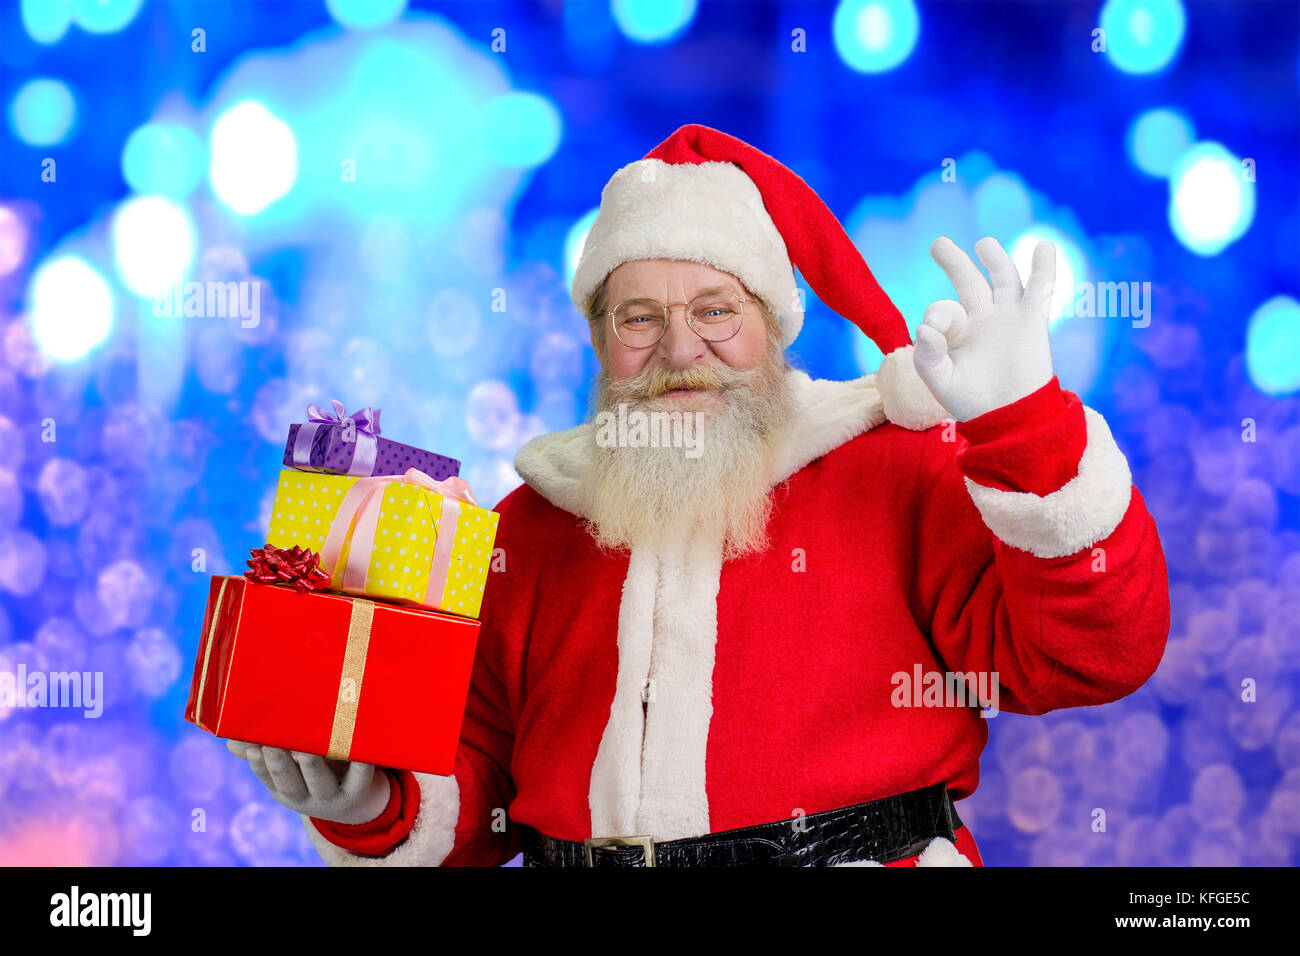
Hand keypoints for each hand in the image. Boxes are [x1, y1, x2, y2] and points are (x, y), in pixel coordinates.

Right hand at [226, 739, 391, 824]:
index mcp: (285, 790)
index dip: (258, 764)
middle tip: (271, 746)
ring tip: (304, 750)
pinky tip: (358, 753)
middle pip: (290, 784)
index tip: (252, 746)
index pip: (267, 778)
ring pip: (320, 782)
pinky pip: (359, 779)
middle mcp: (306, 797)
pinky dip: (359, 767)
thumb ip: (265, 751)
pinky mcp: (359, 790)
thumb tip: (231, 739)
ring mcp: (332, 796)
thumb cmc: (317, 774)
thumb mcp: (290, 769)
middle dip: (279, 765)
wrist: (358, 802)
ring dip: (311, 767)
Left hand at [914, 236, 1055, 421]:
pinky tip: (1043, 246)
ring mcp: (1008, 317)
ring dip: (994, 258)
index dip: (937, 315)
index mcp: (956, 333)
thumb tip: (923, 328)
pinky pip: (1040, 289)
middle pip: (968, 282)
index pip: (942, 311)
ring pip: (1003, 278)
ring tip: (983, 244)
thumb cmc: (972, 403)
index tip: (934, 332)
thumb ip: (927, 357)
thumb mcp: (941, 382)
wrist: (1010, 417)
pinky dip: (1043, 268)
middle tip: (938, 244)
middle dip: (954, 262)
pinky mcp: (1032, 321)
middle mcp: (981, 320)